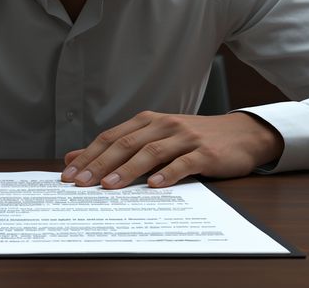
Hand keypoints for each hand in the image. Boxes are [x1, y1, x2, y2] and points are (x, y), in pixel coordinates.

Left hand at [60, 111, 282, 189]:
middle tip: (80, 183)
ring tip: (108, 187)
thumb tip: (74, 158)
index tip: (68, 175)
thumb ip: (118, 147)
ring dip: (127, 170)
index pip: (111, 138)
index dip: (88, 155)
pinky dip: (167, 174)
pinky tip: (153, 186)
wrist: (240, 135)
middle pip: (125, 144)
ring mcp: (185, 138)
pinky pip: (183, 163)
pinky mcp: (205, 153)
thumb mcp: (154, 138)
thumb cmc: (192, 140)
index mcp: (148, 121)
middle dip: (99, 164)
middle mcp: (164, 125)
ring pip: (150, 152)